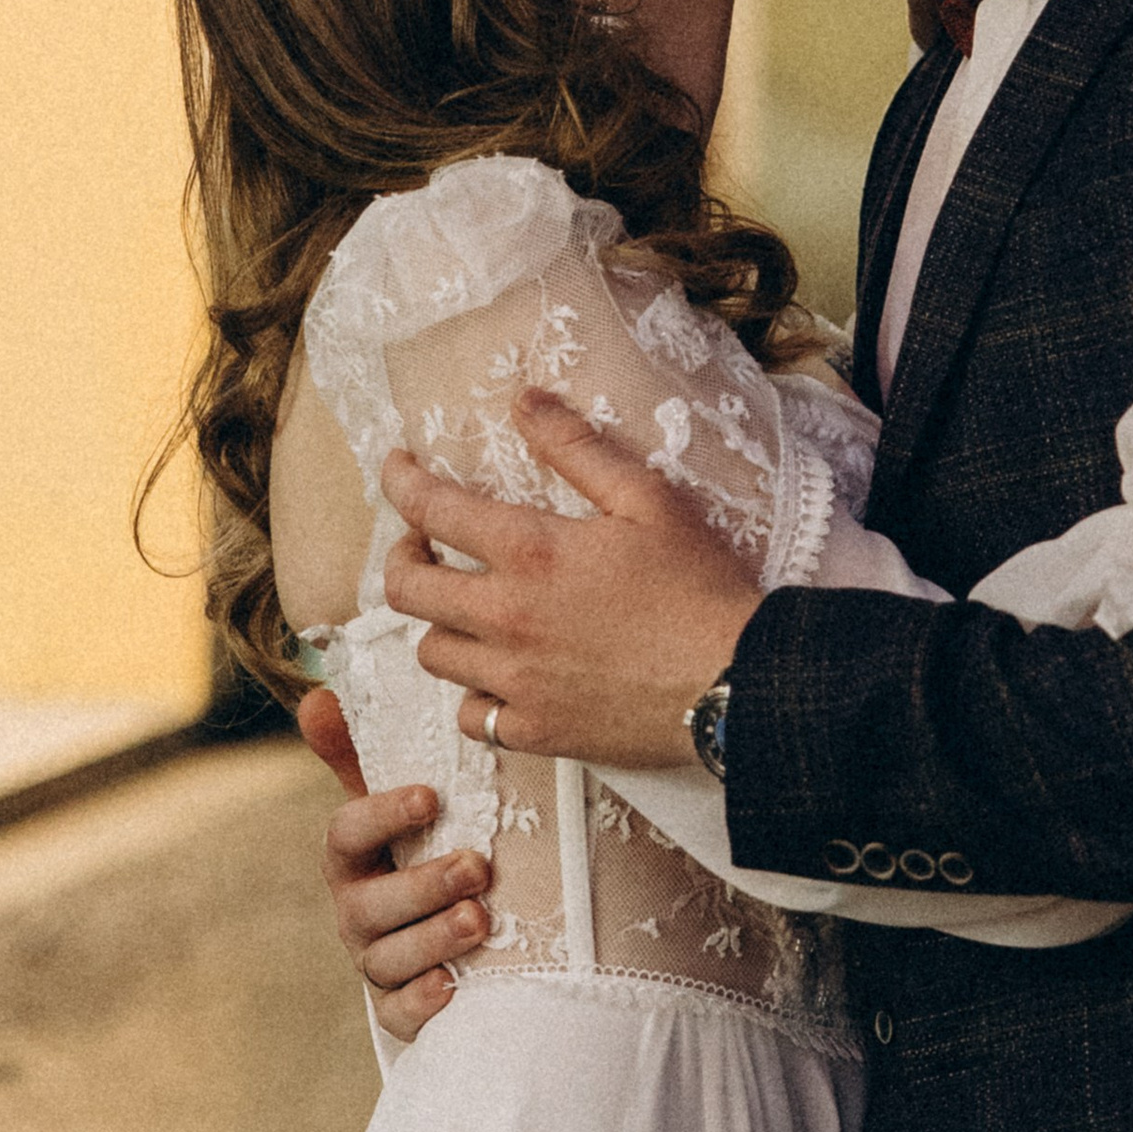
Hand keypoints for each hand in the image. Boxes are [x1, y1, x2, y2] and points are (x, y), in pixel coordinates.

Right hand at [297, 687, 490, 1044]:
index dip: (381, 814)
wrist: (446, 933)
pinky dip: (422, 1004)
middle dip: (421, 886)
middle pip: (369, 906)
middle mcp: (356, 911)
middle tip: (478, 866)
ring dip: (432, 940)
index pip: (345, 833)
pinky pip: (399, 1015)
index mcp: (352, 858)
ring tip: (481, 920)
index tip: (429, 795)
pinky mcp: (400, 1010)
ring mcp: (375, 963)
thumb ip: (364, 754)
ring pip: (387, 961)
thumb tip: (317, 697)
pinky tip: (454, 989)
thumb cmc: (420, 849)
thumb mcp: (399, 803)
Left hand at [382, 402, 761, 770]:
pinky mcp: (535, 730)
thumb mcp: (646, 498)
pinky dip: (473, 692)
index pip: (431, 509)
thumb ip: (577, 448)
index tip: (396, 468)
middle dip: (402, 556)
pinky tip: (498, 675)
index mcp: (530, 551)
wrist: (736, 684)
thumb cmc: (698, 586)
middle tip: (424, 544)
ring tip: (465, 607)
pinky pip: (470, 715)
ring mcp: (515, 681)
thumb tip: (522, 401)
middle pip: (407, 588)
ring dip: (439, 622)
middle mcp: (506, 617)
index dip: (400, 482)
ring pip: (431, 653)